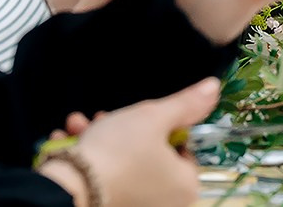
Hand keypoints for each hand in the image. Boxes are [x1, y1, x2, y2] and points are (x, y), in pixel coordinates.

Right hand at [47, 78, 219, 206]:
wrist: (70, 187)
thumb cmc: (120, 151)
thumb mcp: (154, 117)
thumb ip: (186, 104)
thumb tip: (214, 88)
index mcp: (185, 185)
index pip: (182, 147)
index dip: (162, 127)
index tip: (139, 115)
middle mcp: (164, 202)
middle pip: (148, 153)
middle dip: (121, 129)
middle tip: (104, 117)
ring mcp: (136, 206)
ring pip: (121, 163)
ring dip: (99, 138)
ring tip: (79, 125)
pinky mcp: (109, 206)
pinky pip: (104, 178)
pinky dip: (87, 159)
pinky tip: (69, 144)